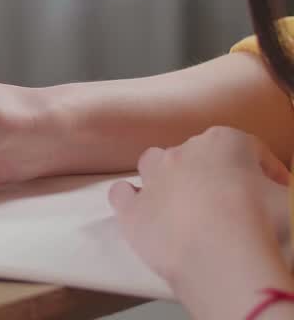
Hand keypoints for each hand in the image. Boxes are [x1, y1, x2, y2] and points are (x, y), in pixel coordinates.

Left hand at [109, 126, 291, 299]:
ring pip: (155, 165)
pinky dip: (132, 200)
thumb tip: (274, 196)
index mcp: (225, 142)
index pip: (251, 150)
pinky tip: (145, 211)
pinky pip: (123, 194)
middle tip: (235, 206)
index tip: (274, 191)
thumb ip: (281, 192)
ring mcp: (153, 179)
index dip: (266, 172)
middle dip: (216, 176)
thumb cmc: (263, 223)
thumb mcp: (290, 201)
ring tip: (188, 205)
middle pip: (200, 157)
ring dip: (169, 179)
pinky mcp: (132, 210)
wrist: (222, 259)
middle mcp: (183, 152)